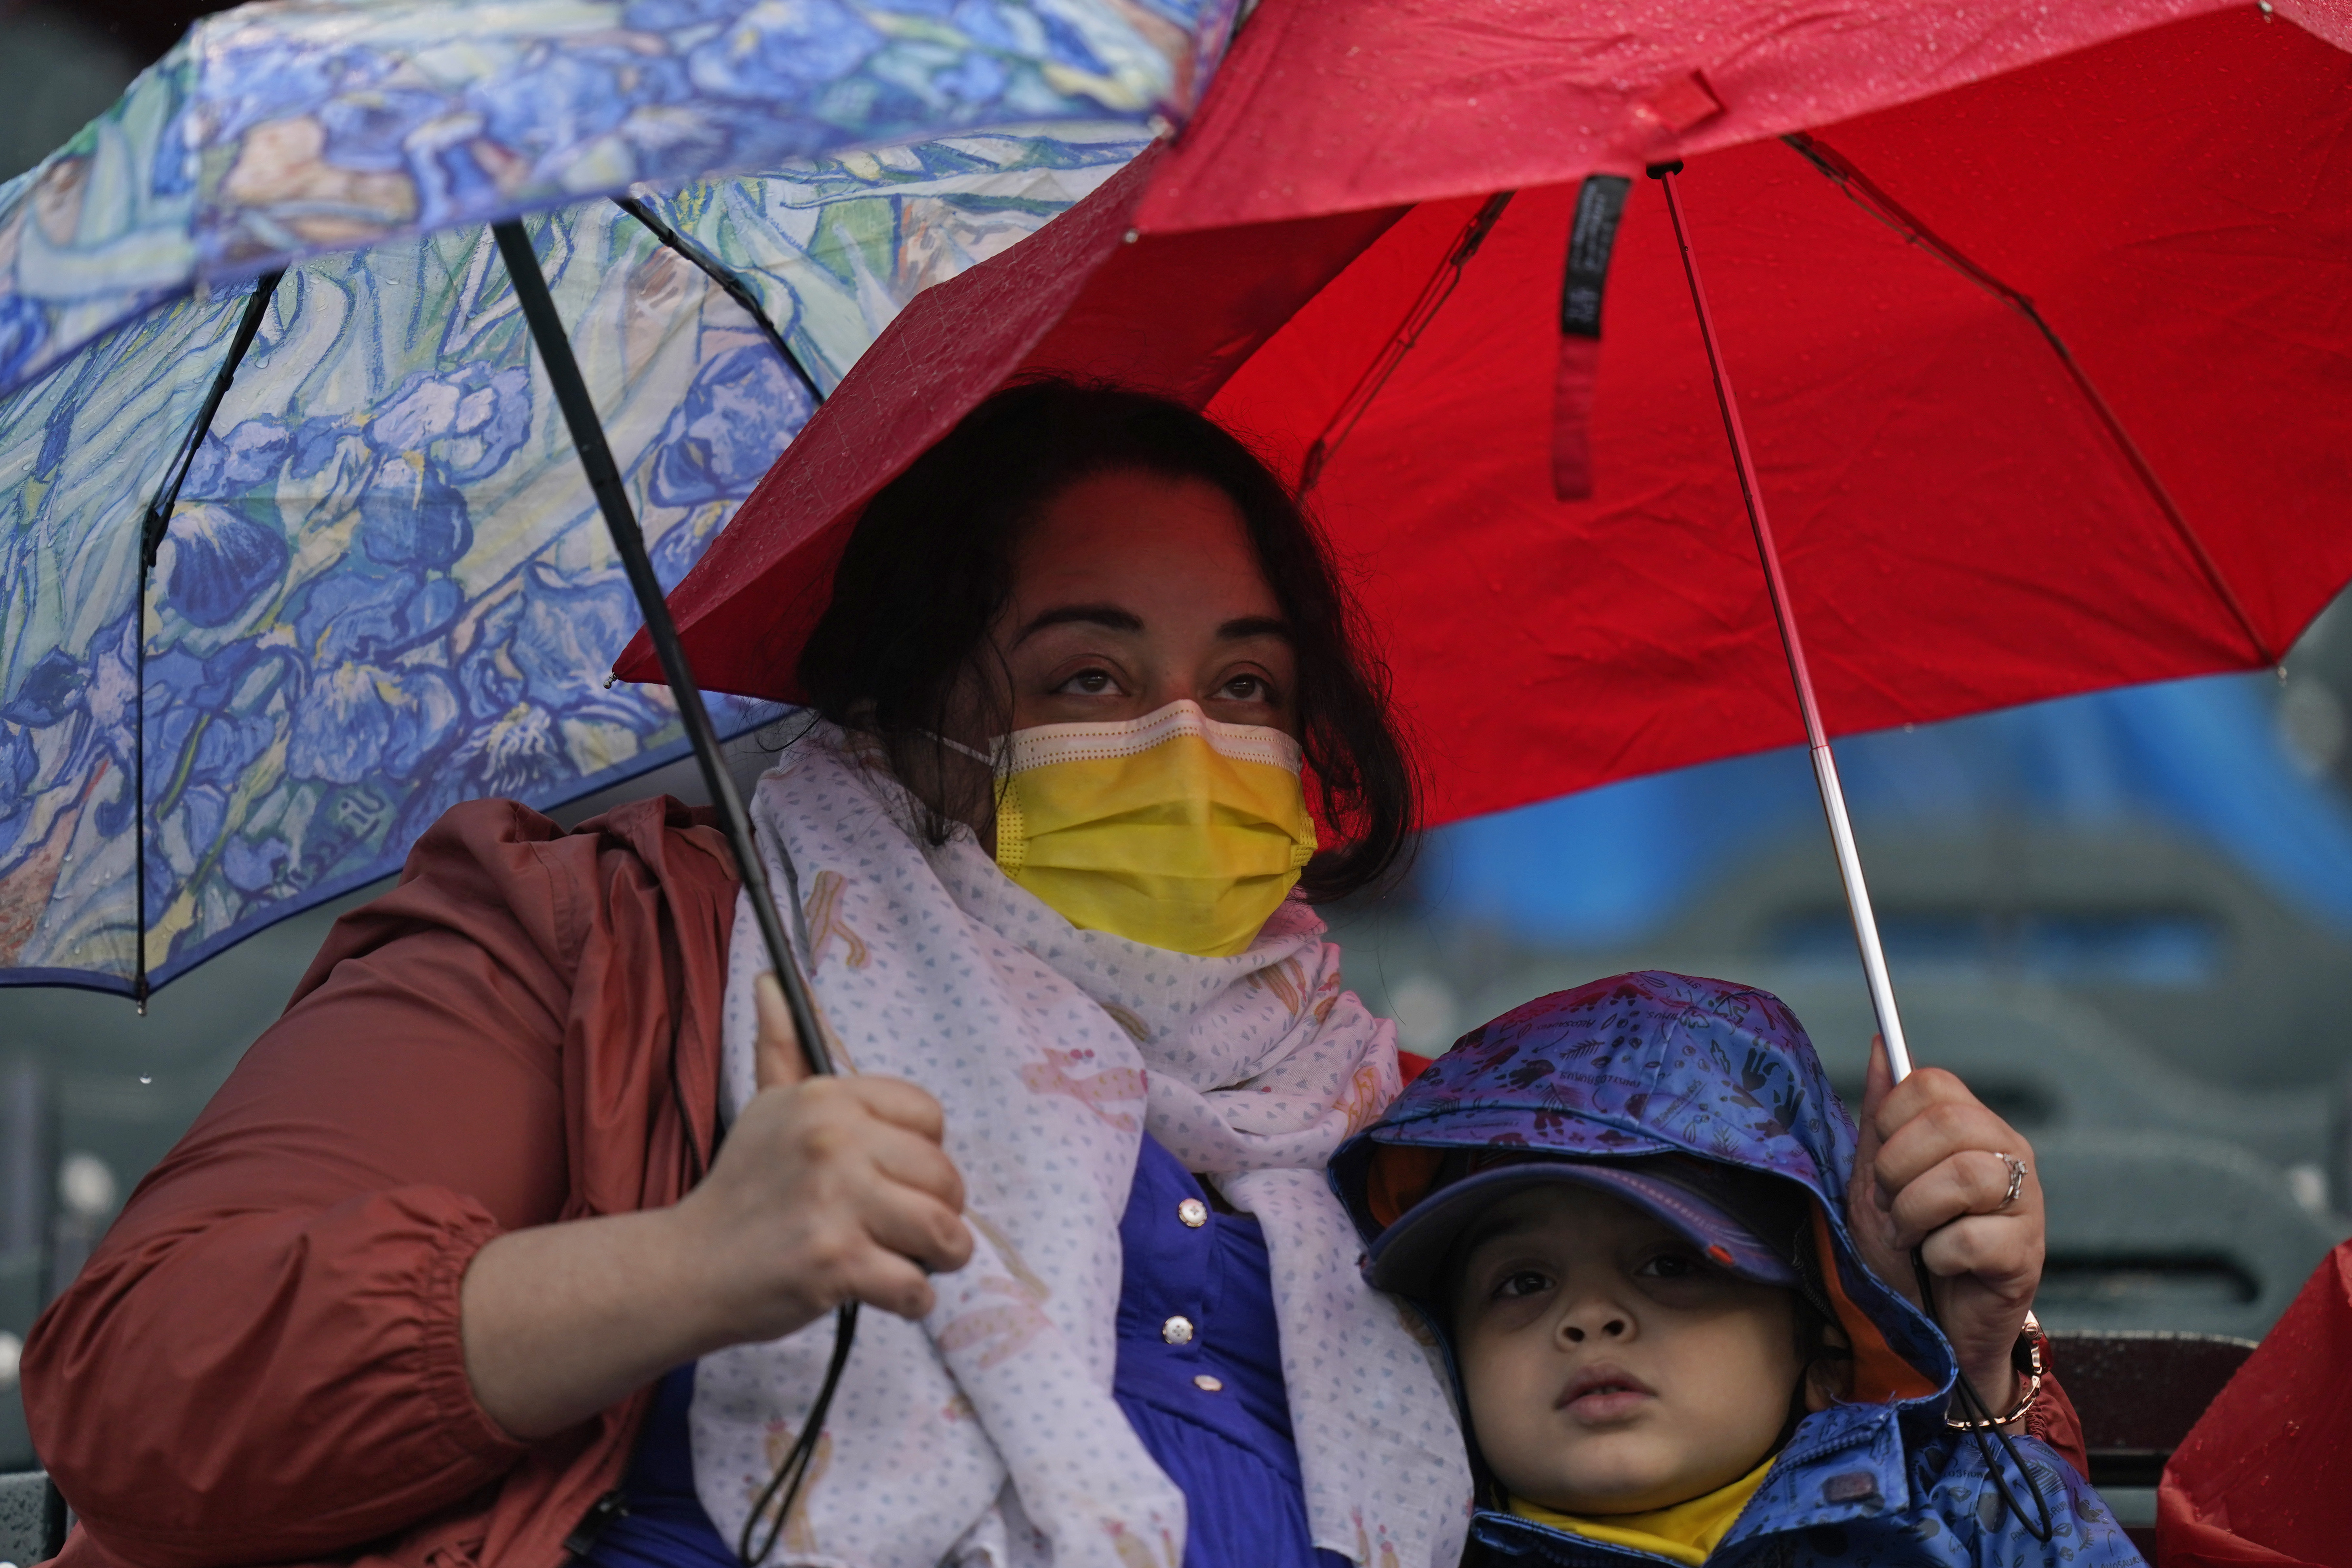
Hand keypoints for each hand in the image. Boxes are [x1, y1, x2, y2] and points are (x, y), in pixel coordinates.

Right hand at [460, 976, 971, 1438]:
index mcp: (827, 1099)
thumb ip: (782, 1047)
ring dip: (938, 1259)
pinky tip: (888, 1295)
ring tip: (908, 1261)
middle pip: (945, 1176)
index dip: (923, 1154)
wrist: (686, 1269)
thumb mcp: (765, 1108)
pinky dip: (913, 1301)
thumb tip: (771, 979)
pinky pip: (917, 1286)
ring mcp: (836, 1202)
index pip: (929, 1116)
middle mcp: (834, 1141)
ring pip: (943, 1231)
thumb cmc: (740, 1192)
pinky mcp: (836, 1262)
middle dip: (938, 1212)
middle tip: (903, 1230)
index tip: (894, 1176)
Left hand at [1847, 1035, 2042, 1421]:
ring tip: (1914, 1237)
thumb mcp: (1875, 1177)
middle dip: (1896, 1170)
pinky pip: (1969, 1238)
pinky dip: (1937, 1256)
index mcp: (1972, 1127)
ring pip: (1963, 1177)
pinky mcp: (2026, 1254)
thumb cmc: (1903, 1247)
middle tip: (1893, 1206)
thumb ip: (1882, 1114)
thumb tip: (1881, 1043)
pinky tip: (1942, 1266)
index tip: (1883, 1164)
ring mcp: (2025, 1203)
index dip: (1890, 1121)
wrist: (1925, 1323)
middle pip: (1946, 1123)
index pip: (1931, 1084)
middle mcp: (2008, 1153)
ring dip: (1915, 1215)